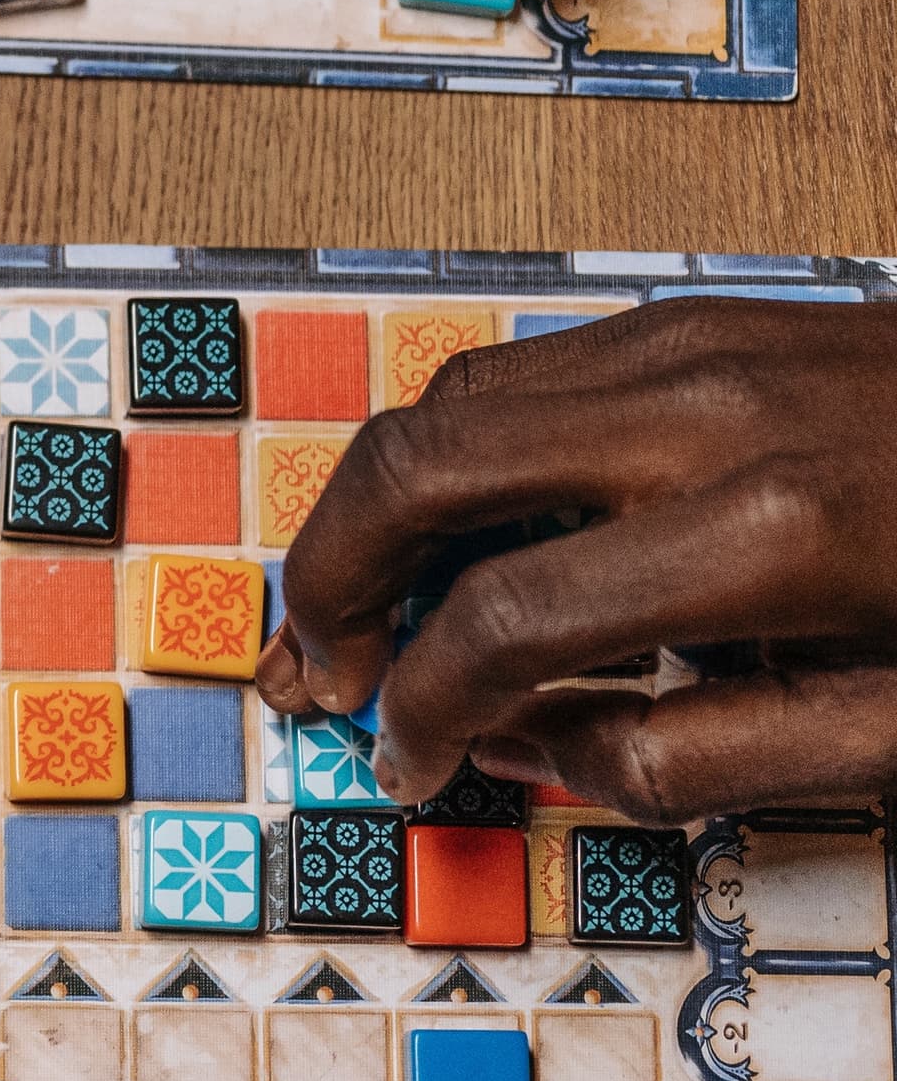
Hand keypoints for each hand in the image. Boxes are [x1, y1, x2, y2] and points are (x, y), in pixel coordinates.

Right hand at [257, 299, 896, 824]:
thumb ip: (699, 757)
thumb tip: (529, 746)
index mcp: (764, 531)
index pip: (504, 621)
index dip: (424, 708)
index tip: (410, 763)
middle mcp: (700, 411)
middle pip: (419, 470)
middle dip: (333, 580)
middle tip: (315, 671)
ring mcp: (689, 344)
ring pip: (442, 403)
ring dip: (372, 510)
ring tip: (356, 607)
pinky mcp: (694, 317)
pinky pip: (514, 370)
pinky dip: (448, 454)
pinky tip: (459, 530)